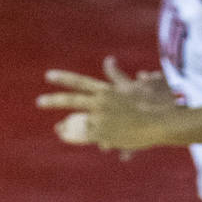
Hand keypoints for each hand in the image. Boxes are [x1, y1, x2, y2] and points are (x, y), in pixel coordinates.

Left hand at [37, 56, 171, 153]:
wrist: (163, 121)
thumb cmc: (154, 102)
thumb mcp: (134, 85)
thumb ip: (117, 75)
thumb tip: (108, 60)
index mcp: (107, 91)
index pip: (80, 82)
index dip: (63, 79)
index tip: (48, 76)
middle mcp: (101, 104)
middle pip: (72, 101)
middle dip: (53, 100)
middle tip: (38, 101)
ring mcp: (102, 121)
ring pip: (80, 125)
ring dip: (68, 128)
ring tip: (58, 129)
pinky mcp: (106, 136)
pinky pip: (92, 139)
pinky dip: (93, 139)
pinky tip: (90, 141)